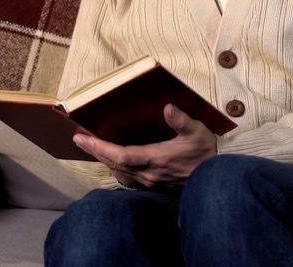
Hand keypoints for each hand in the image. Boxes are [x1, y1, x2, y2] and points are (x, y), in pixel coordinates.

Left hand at [73, 104, 217, 188]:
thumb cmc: (206, 153)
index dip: (99, 147)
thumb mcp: (197, 132)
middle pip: (114, 163)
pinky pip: (127, 176)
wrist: (214, 179)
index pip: (120, 155)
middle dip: (95, 150)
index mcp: (155, 158)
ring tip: (92, 147)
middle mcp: (148, 172)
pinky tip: (114, 161)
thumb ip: (182, 120)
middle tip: (78, 139)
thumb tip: (167, 107)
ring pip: (119, 170)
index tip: (82, 137)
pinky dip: (116, 167)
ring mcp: (150, 180)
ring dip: (103, 158)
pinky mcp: (153, 184)